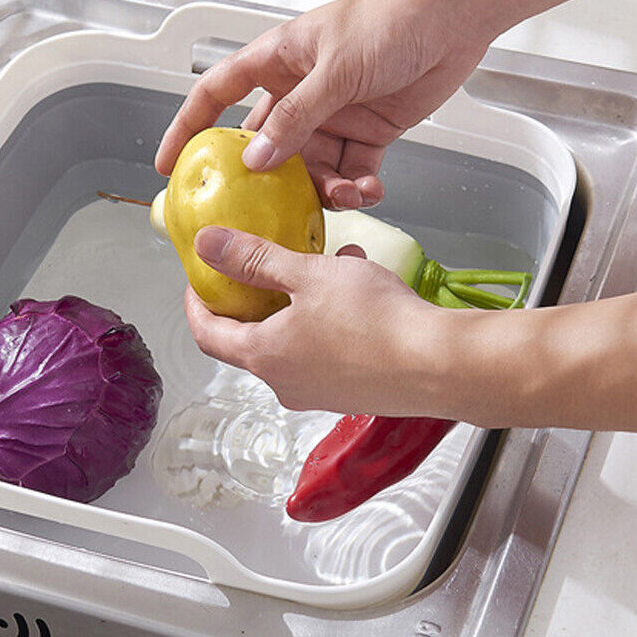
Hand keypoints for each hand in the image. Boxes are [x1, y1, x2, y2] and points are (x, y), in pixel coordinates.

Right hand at [155, 0, 491, 209]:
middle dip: (266, 180)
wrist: (454, 18)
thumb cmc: (390, 20)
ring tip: (346, 194)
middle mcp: (300, 90)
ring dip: (324, 187)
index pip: (217, 94)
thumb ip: (297, 117)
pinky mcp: (370, 130)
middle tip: (265, 214)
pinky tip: (370, 188)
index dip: (189, 126)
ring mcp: (335, 113)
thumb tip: (257, 160)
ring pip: (312, 165)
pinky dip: (358, 185)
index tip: (170, 164)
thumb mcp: (335, 69)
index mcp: (278, 61)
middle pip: (267, 143)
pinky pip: (352, 169)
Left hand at [184, 224, 451, 415]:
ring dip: (299, 301)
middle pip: (251, 339)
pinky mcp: (352, 391)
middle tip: (254, 268)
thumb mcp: (308, 275)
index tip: (198, 280)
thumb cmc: (374, 321)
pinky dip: (329, 315)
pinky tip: (357, 282)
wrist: (439, 365)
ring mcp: (320, 392)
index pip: (209, 334)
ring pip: (294, 338)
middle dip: (253, 299)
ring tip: (320, 262)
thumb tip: (207, 244)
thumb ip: (255, 259)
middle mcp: (286, 383)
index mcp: (265, 356)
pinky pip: (327, 347)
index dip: (197, 305)